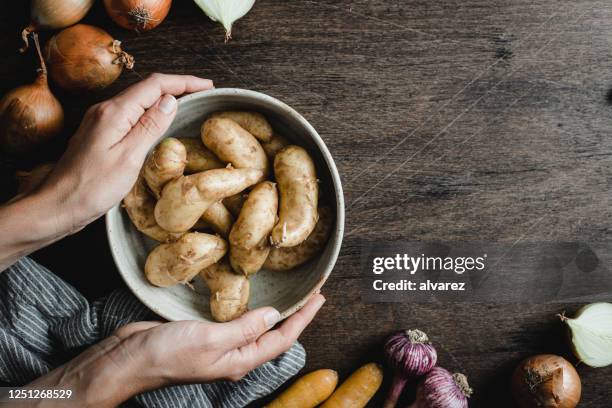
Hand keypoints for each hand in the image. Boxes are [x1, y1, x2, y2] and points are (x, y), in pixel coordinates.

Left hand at [0, 74, 212, 269]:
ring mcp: (101, 121)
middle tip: (204, 94)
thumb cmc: (91, 187)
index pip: (155, 85)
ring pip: (139, 101)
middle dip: (177, 87)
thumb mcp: (128, 157)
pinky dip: (152, 113)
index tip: (208, 86)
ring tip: (189, 105)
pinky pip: (131, 115)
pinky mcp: (100, 134)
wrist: (57, 205)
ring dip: (165, 99)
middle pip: (147, 89)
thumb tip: (171, 100)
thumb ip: (150, 126)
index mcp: (114, 112)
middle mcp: (106, 110)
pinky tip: (162, 123)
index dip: (184, 82)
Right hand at [23, 295, 325, 406]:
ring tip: (289, 289)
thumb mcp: (211, 339)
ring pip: (255, 325)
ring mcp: (219, 343)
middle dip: (295, 313)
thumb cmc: (166, 354)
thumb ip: (245, 327)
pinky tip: (250, 292)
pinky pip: (235, 318)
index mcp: (240, 360)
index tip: (320, 296)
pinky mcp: (203, 331)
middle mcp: (234, 354)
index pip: (282, 339)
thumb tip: (276, 315)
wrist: (126, 360)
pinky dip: (248, 305)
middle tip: (311, 290)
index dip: (304, 318)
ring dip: (274, 308)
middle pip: (273, 333)